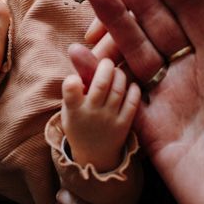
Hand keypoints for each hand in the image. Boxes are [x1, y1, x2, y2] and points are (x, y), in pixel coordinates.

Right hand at [61, 57, 140, 171]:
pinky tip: (129, 85)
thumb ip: (76, 80)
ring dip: (119, 75)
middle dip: (105, 66)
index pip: (70, 92)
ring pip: (118, 89)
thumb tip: (76, 47)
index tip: (74, 77)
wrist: (94, 155)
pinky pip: (132, 101)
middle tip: (106, 62)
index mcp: (73, 109)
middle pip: (101, 84)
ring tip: (116, 73)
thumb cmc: (81, 121)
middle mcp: (91, 114)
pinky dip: (132, 89)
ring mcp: (109, 120)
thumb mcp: (71, 105)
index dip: (72, 82)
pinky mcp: (124, 124)